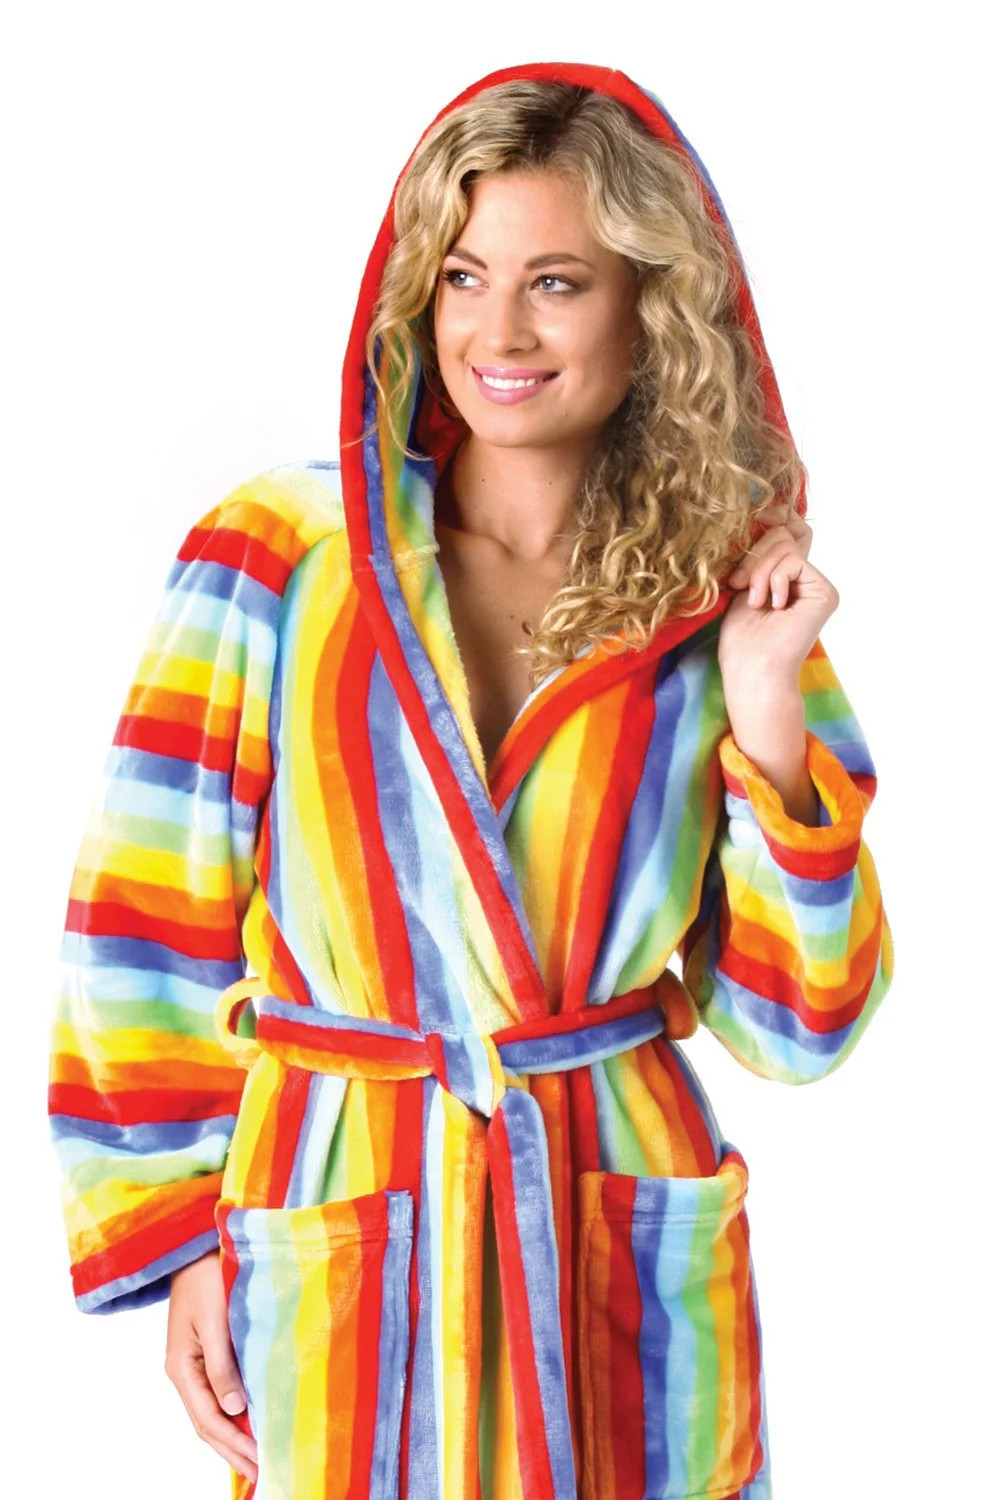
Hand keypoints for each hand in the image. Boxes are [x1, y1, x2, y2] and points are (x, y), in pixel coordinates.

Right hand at [165, 1249, 258, 1482]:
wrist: (196, 1246)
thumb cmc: (207, 1275)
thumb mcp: (214, 1319)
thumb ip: (222, 1363)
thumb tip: (235, 1408)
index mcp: (181, 1368)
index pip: (209, 1419)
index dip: (234, 1444)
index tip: (260, 1462)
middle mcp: (184, 1372)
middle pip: (209, 1423)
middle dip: (234, 1450)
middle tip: (263, 1474)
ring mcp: (193, 1365)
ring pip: (213, 1412)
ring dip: (234, 1438)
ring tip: (257, 1460)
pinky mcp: (206, 1353)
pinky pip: (219, 1394)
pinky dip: (233, 1415)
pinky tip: (249, 1423)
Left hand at [719, 503, 838, 687]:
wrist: (752, 667)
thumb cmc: (741, 636)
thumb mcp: (743, 583)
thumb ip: (760, 554)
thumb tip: (768, 515)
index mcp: (789, 577)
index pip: (787, 531)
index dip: (773, 518)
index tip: (754, 518)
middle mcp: (808, 580)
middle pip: (783, 534)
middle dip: (754, 555)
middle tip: (738, 584)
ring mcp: (819, 586)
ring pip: (786, 545)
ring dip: (759, 571)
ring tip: (754, 600)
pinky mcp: (826, 593)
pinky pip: (794, 560)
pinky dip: (774, 579)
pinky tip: (773, 605)